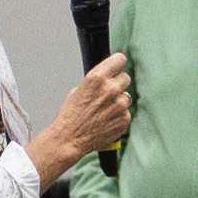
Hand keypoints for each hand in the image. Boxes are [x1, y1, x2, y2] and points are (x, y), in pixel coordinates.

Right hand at [26, 56, 132, 181]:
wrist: (70, 138)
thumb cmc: (70, 115)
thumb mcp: (78, 89)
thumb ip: (96, 81)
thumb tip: (107, 77)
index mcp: (97, 77)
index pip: (120, 59)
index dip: (117, 64)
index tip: (117, 68)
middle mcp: (110, 89)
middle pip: (125, 77)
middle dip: (118, 84)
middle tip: (108, 93)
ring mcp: (120, 105)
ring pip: (127, 96)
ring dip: (119, 101)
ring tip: (104, 110)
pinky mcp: (124, 119)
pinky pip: (126, 112)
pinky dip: (119, 116)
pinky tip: (106, 120)